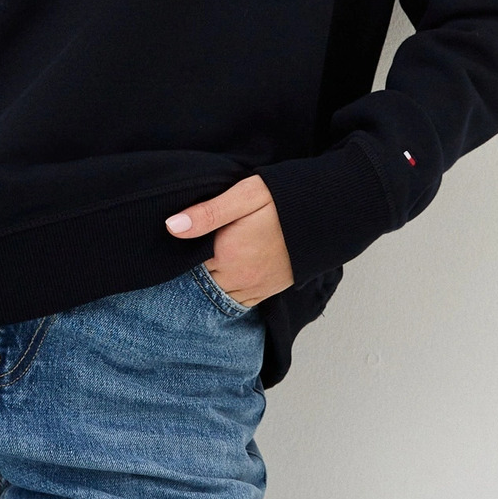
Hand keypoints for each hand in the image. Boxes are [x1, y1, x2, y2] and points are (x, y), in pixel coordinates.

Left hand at [165, 173, 293, 307]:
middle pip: (200, 281)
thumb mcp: (244, 196)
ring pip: (217, 294)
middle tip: (196, 249)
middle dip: (194, 268)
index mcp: (225, 254)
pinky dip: (228, 293)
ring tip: (211, 262)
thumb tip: (171, 226)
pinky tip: (226, 277)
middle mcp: (238, 277)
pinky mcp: (267, 291)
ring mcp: (254, 288)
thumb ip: (208, 213)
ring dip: (210, 282)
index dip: (183, 250)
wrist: (326, 213)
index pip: (187, 262)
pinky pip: (238, 303)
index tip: (184, 239)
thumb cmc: (283, 199)